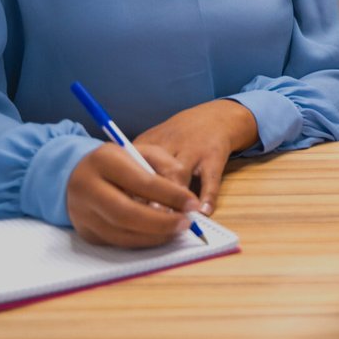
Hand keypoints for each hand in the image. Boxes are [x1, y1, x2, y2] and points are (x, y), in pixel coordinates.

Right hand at [66, 142, 199, 247]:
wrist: (76, 173)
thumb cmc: (119, 162)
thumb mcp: (143, 151)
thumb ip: (167, 167)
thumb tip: (183, 197)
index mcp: (104, 160)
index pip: (142, 182)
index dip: (171, 195)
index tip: (194, 204)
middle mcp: (88, 188)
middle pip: (127, 213)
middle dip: (162, 222)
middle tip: (186, 223)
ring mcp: (83, 213)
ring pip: (122, 233)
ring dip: (154, 236)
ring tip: (176, 229)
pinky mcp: (85, 231)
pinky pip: (117, 241)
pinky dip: (142, 241)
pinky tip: (159, 234)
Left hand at [133, 99, 258, 216]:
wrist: (213, 117)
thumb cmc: (176, 138)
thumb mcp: (153, 145)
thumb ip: (139, 170)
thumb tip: (127, 207)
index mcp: (147, 144)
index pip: (130, 168)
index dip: (127, 193)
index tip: (125, 214)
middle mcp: (168, 144)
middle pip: (153, 171)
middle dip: (150, 199)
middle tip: (148, 221)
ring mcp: (192, 149)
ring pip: (178, 174)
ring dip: (174, 200)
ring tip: (173, 221)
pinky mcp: (213, 155)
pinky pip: (210, 179)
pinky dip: (207, 197)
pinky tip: (204, 212)